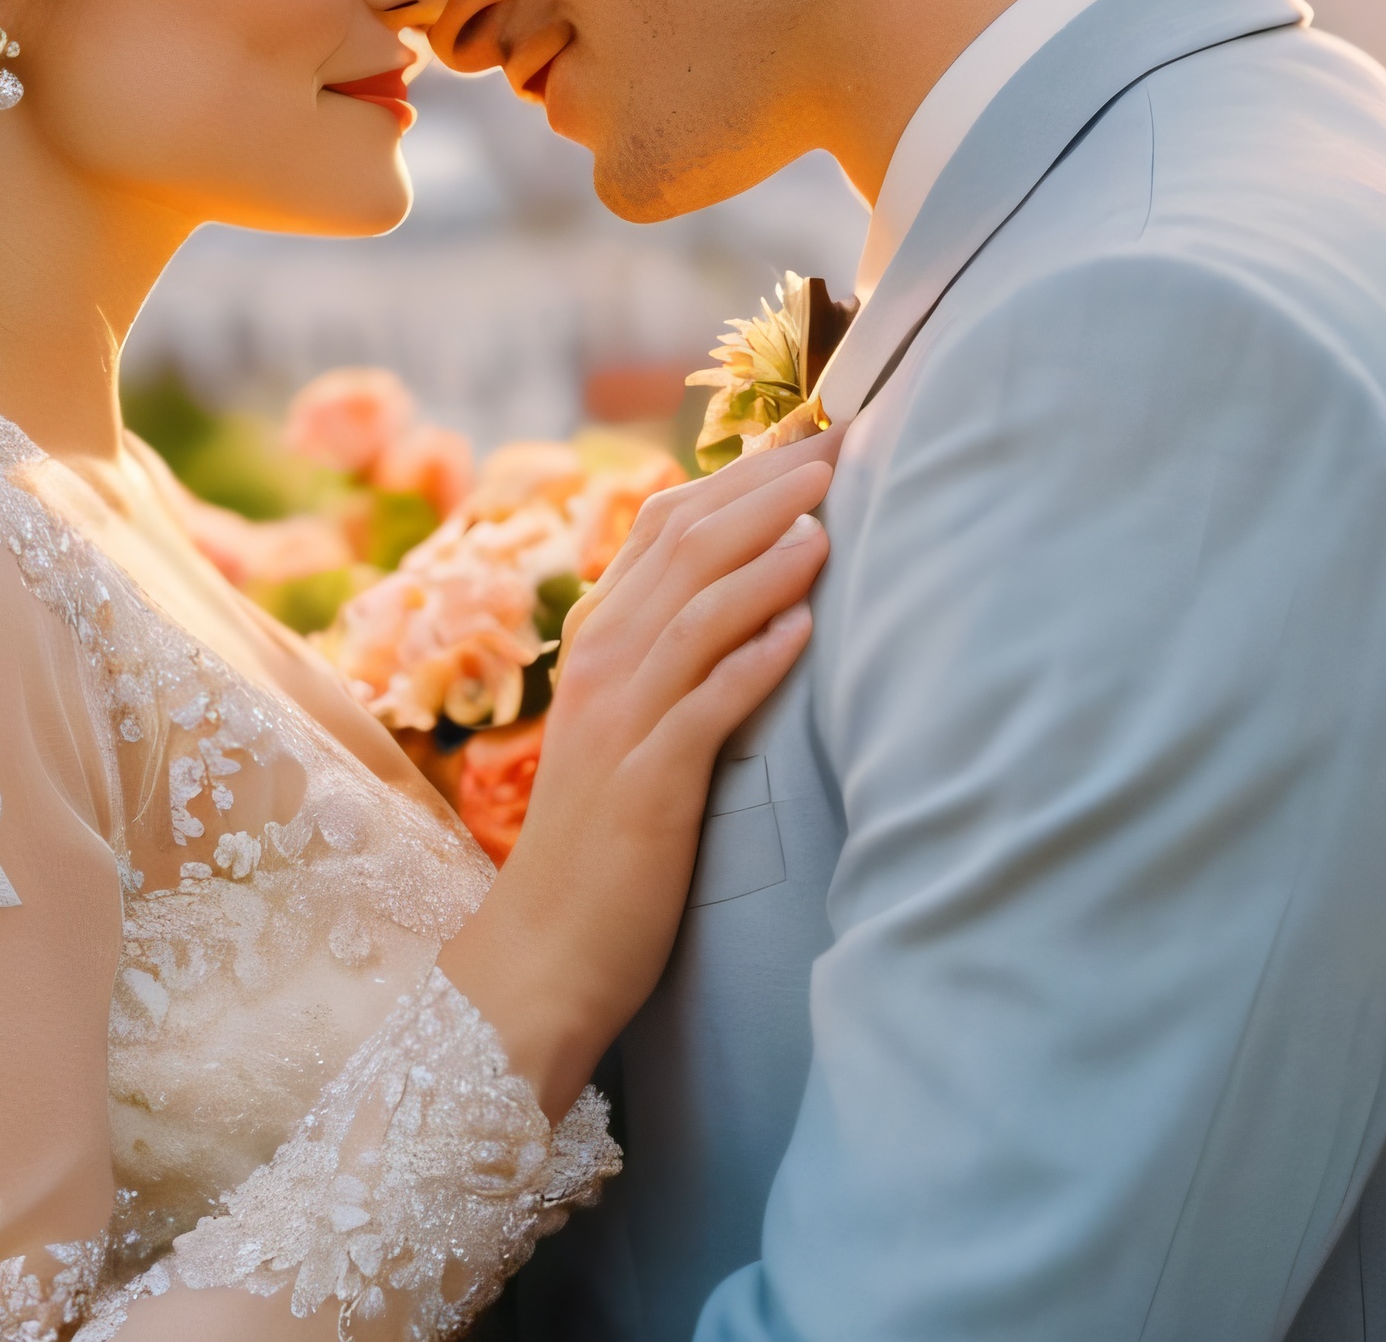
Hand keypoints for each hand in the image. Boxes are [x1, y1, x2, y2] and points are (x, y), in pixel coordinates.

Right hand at [435, 423, 837, 1117]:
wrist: (546, 947)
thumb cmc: (606, 841)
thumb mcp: (631, 727)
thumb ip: (673, 657)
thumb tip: (749, 595)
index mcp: (597, 641)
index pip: (665, 525)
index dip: (738, 475)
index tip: (809, 438)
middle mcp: (601, 662)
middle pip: (687, 547)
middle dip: (767, 490)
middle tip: (838, 445)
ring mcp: (621, 718)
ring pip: (698, 610)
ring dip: (768, 558)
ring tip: (832, 518)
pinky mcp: (648, 779)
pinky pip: (707, 702)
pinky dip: (757, 658)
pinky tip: (807, 627)